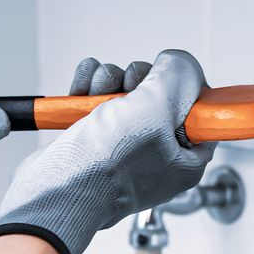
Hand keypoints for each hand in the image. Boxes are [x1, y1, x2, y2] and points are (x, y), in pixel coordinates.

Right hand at [0, 50, 214, 253]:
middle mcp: (158, 153)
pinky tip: (80, 90)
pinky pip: (97, 100)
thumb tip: (178, 61)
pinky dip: (87, 88)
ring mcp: (124, 147)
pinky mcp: (94, 140)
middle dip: (138, 80)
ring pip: (125, 93)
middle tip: (128, 89)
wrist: (53, 192)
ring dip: (109, 81)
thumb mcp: (157, 111)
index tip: (167, 78)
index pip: (200, 111)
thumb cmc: (106, 168)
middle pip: (160, 95)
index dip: (184, 87)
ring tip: (96, 93)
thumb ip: (178, 77)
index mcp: (186, 157)